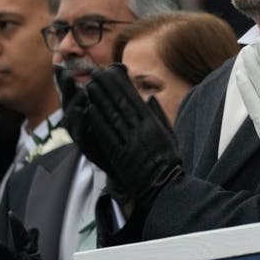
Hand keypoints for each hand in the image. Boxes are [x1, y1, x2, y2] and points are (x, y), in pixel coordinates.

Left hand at [72, 64, 182, 209]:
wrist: (165, 186)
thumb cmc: (169, 161)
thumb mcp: (169, 134)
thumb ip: (159, 115)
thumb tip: (150, 98)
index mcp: (153, 125)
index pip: (134, 100)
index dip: (121, 86)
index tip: (112, 73)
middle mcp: (141, 131)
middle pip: (121, 105)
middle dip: (107, 88)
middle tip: (96, 75)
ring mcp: (129, 143)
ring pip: (112, 117)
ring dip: (99, 101)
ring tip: (90, 88)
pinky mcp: (119, 155)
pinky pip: (106, 136)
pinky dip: (98, 122)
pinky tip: (90, 111)